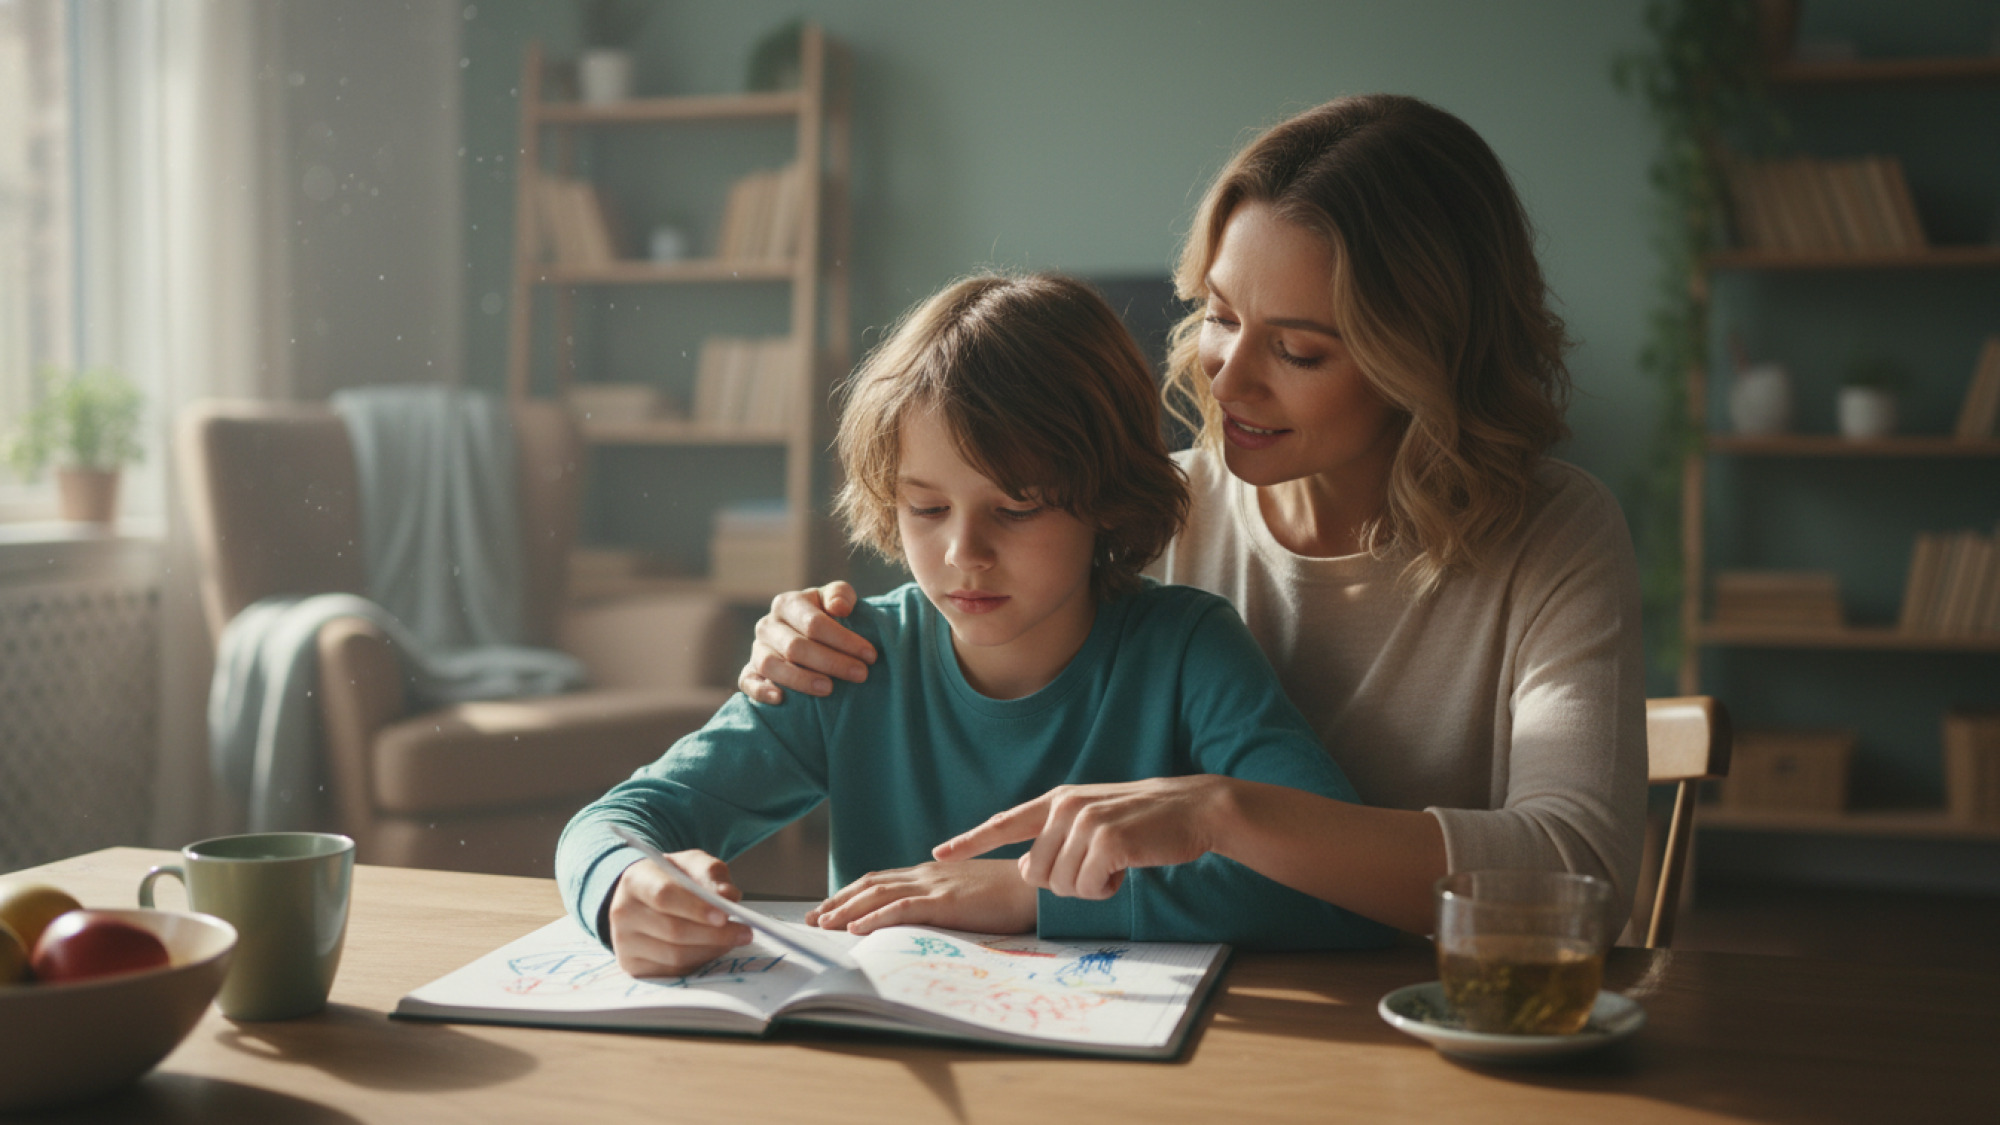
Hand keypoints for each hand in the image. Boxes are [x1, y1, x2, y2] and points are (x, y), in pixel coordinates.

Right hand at [606, 849, 754, 977]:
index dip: (696, 908)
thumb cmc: (670, 878)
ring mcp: (625, 943)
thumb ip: (711, 873)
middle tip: (745, 932)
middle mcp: (623, 913)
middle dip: (714, 934)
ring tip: (734, 939)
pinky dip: (699, 961)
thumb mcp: (691, 864)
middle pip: (673, 930)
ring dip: (711, 949)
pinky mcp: (633, 966)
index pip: (664, 896)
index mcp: (634, 881)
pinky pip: (673, 971)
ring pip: (675, 955)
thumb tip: (729, 897)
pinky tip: (713, 948)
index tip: (725, 914)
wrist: (642, 895)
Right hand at [738, 581, 875, 704]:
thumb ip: (841, 595)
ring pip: (771, 665)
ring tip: (829, 689)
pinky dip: (761, 691)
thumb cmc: (828, 616)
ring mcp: (757, 650)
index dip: (844, 640)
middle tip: (861, 675)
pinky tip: (781, 699)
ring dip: (801, 679)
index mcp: (787, 603)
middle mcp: (767, 625)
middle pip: (795, 647)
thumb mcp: (837, 599)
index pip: (814, 623)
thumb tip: (839, 608)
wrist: (810, 636)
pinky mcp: (749, 672)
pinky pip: (747, 682)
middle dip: (831, 662)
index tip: (870, 656)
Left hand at [805, 860, 1035, 935]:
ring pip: (878, 894)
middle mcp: (926, 874)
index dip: (850, 893)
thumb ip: (944, 900)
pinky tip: (855, 929)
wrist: (1036, 886)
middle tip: (812, 919)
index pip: (880, 879)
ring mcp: (935, 886)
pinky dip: (874, 918)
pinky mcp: (946, 902)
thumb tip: (923, 917)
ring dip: (846, 910)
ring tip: (822, 924)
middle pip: (870, 884)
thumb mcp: (968, 894)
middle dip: (837, 901)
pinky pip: (902, 909)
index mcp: (931, 872)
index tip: (827, 908)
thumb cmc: (1008, 894)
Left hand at [932, 777, 1233, 899]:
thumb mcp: (1093, 820)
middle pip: (1034, 872)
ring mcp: (1084, 822)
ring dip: (1089, 887)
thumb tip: (1027, 867)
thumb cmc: (1142, 822)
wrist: (1191, 808)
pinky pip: (1088, 888)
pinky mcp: (1107, 840)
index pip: (1004, 823)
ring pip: (1060, 885)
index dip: (970, 840)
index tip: (940, 853)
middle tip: (1098, 869)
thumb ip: (1057, 838)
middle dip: (1063, 884)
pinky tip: (1126, 868)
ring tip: (1116, 863)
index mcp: (1057, 801)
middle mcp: (1064, 808)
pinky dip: (1107, 889)